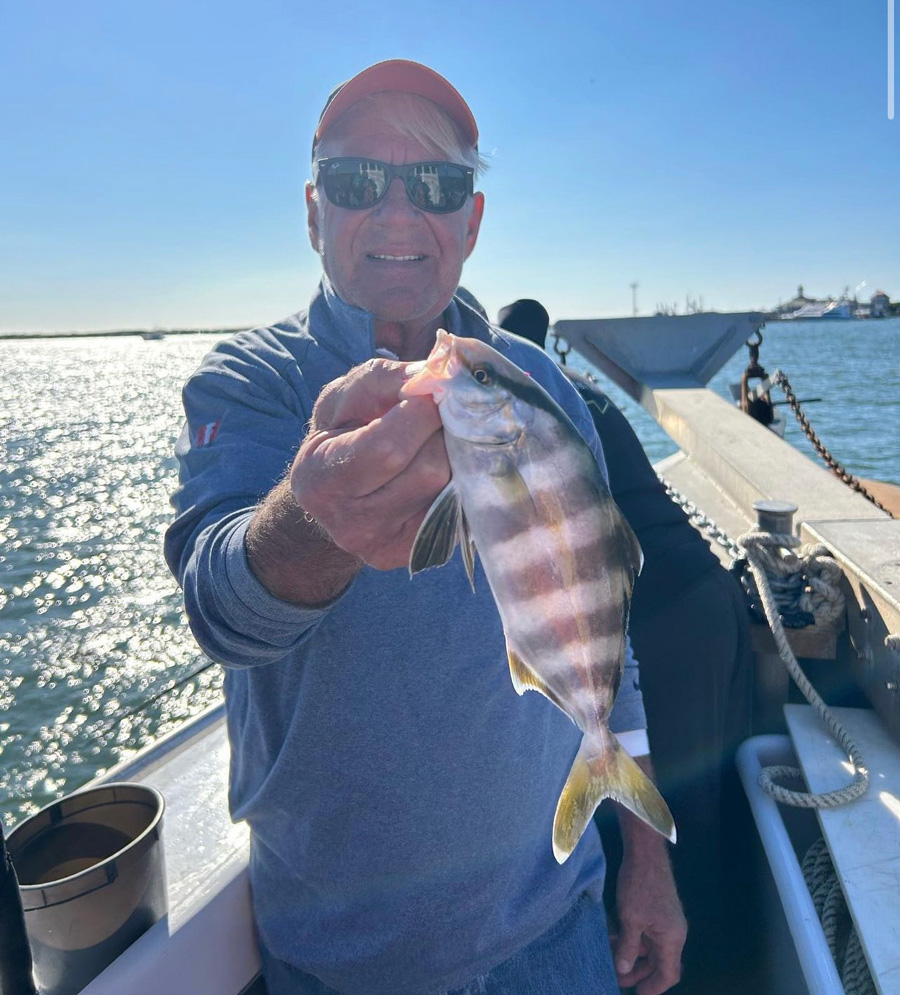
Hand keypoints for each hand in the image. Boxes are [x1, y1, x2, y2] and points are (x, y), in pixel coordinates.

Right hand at [290, 358, 449, 570]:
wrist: (337, 495)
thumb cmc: (340, 435)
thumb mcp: (343, 398)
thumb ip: (384, 380)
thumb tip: (436, 375)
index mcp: (320, 481)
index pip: (389, 448)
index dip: (421, 413)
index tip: (431, 392)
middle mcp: (352, 525)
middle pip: (429, 470)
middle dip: (442, 432)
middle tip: (439, 415)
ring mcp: (388, 545)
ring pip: (450, 488)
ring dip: (455, 454)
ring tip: (437, 439)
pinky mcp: (420, 551)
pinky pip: (460, 506)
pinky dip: (459, 478)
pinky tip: (442, 465)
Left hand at [611, 842, 686, 994]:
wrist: (645, 852)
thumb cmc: (640, 885)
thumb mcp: (630, 919)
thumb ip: (627, 947)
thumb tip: (623, 970)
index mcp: (672, 938)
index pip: (668, 974)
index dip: (653, 987)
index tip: (638, 994)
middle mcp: (673, 932)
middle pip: (659, 963)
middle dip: (638, 973)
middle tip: (616, 978)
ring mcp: (665, 921)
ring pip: (650, 948)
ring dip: (632, 955)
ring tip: (611, 959)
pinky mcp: (656, 911)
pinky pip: (646, 933)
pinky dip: (632, 939)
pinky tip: (614, 939)